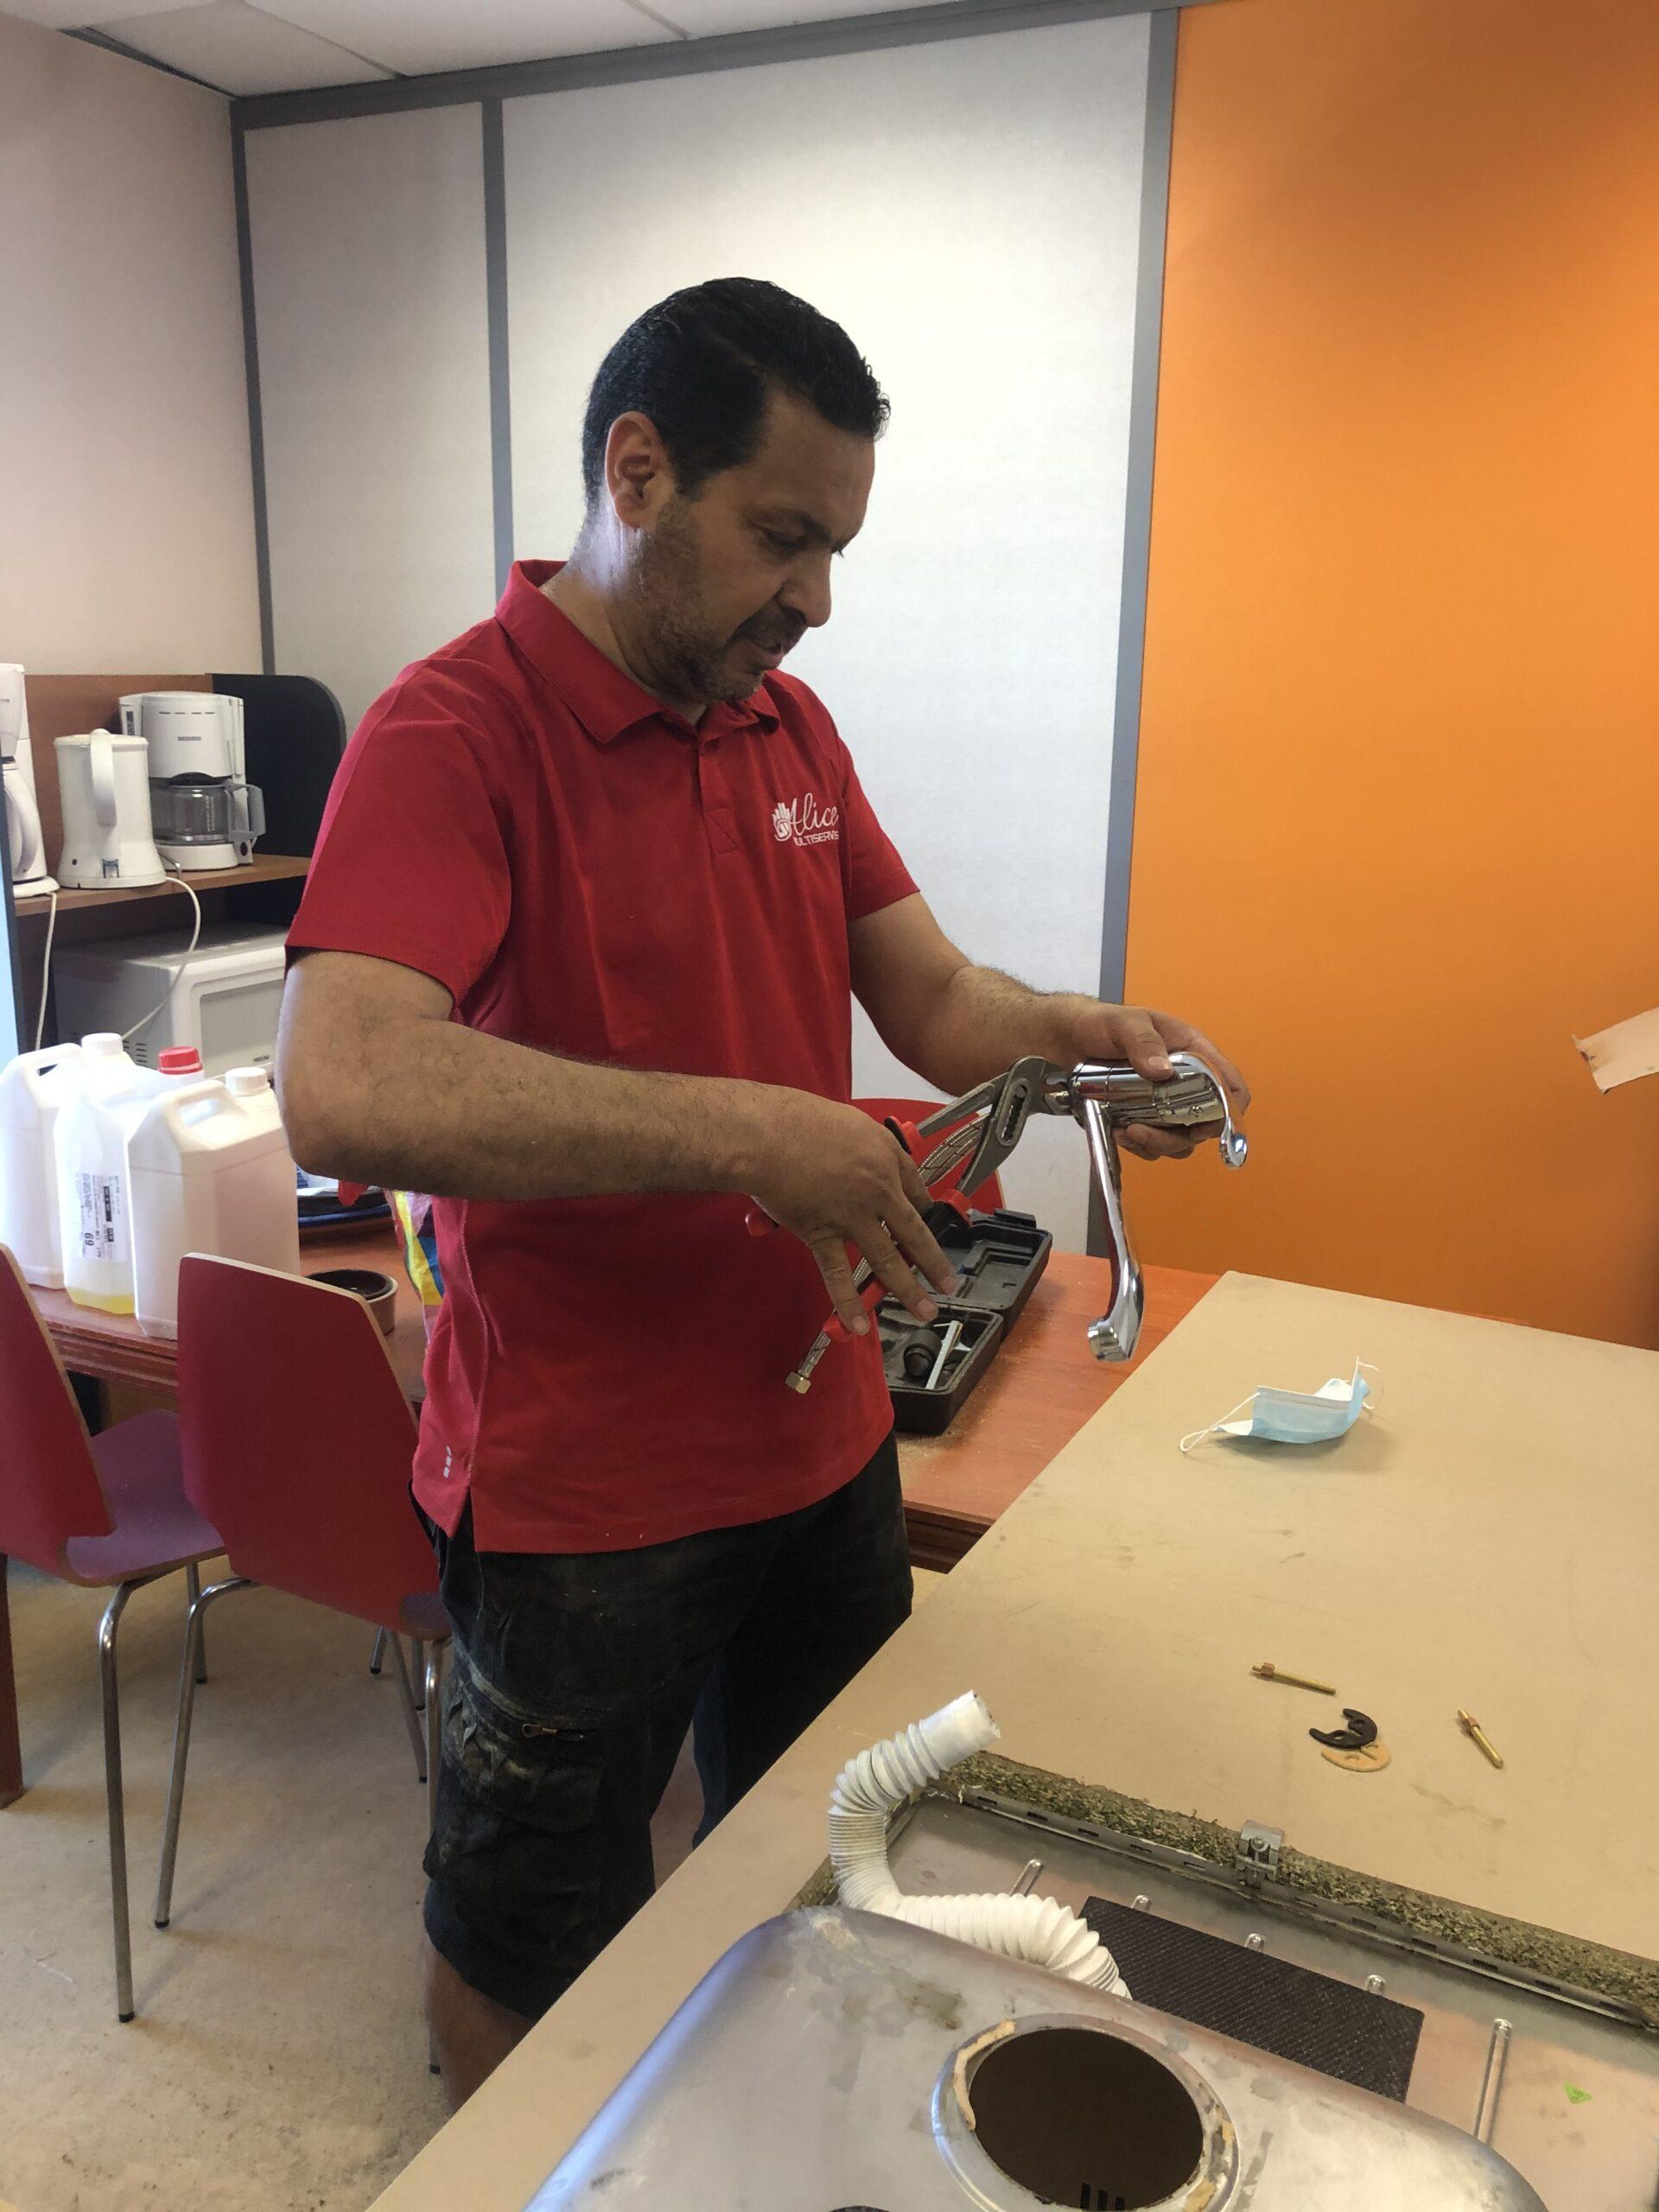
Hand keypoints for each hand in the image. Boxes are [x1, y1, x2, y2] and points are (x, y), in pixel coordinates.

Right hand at [747, 1091, 959, 1334]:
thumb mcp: (847, 1121)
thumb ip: (862, 1146)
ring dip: (909, 1290)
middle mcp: (877, 1189)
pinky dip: (848, 1301)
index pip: (916, 1189)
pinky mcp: (822, 1233)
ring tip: (925, 1310)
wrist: (765, 1134)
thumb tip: (861, 1158)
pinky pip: (838, 1273)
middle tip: (947, 1283)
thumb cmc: (796, 1120)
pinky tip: (859, 1324)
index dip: (926, 1211)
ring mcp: (852, 1216)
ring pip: (887, 1259)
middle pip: (914, 1232)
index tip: (929, 1224)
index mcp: (885, 1157)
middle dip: (934, 1262)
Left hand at [1066, 1003, 1249, 1161]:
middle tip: (1145, 1131)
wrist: (1070, 1037)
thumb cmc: (1103, 1023)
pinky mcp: (1146, 1116)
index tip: (1208, 1124)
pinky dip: (1140, 1145)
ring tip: (1127, 1132)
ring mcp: (1167, 1102)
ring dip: (1158, 1144)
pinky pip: (1155, 1143)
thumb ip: (1143, 1042)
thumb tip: (1164, 1071)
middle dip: (1180, 1136)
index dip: (1230, 1109)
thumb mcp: (1125, 1024)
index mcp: (1193, 1052)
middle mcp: (1186, 1081)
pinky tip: (1118, 1132)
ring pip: (1181, 1138)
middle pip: (1207, 1122)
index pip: (1231, 1085)